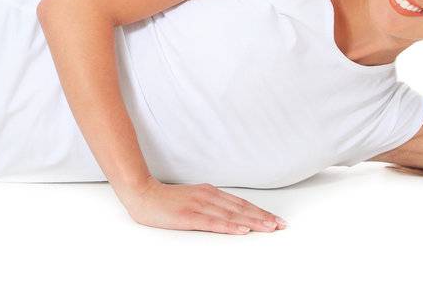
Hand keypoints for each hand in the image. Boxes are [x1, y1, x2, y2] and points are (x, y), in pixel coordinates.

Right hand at [117, 179, 286, 233]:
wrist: (141, 193)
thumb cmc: (165, 200)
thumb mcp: (192, 198)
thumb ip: (209, 204)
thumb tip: (229, 213)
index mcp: (209, 192)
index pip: (240, 204)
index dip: (259, 212)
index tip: (275, 219)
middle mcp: (207, 196)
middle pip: (240, 209)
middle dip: (263, 218)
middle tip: (281, 225)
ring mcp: (198, 205)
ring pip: (232, 215)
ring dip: (253, 222)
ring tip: (270, 228)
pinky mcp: (189, 216)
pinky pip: (213, 222)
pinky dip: (230, 226)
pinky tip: (242, 230)